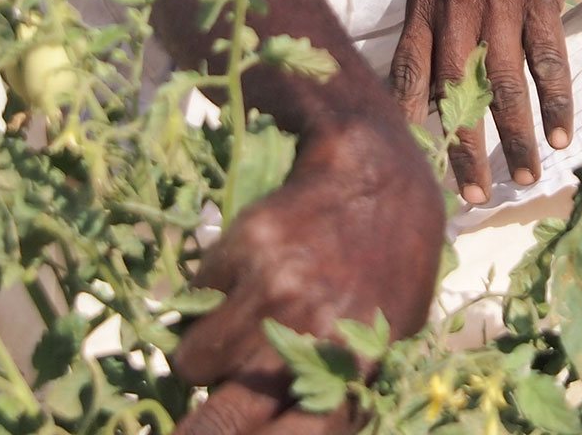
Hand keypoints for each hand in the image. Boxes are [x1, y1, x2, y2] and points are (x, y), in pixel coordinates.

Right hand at [173, 116, 443, 434]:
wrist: (379, 173)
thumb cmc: (393, 265)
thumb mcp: (389, 341)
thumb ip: (342, 393)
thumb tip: (283, 430)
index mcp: (353, 374)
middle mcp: (310, 339)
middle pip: (218, 424)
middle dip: (197, 430)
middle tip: (189, 427)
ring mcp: (274, 293)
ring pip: (194, 362)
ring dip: (207, 354)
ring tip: (237, 326)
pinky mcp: (245, 247)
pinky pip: (195, 298)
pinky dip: (210, 295)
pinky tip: (246, 272)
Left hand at [388, 0, 576, 201]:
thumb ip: (429, 29)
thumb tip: (421, 99)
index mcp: (425, 1)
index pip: (410, 71)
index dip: (411, 122)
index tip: (416, 166)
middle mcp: (457, 3)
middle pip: (456, 88)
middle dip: (464, 147)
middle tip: (473, 194)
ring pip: (504, 82)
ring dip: (516, 135)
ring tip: (524, 175)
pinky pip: (548, 59)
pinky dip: (556, 101)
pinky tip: (561, 135)